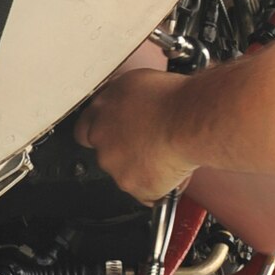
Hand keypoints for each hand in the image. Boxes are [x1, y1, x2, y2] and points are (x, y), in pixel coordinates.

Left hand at [74, 68, 198, 202]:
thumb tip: (128, 103)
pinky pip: (146, 192)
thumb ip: (124, 99)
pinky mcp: (135, 186)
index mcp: (101, 112)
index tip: (114, 135)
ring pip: (127, 174)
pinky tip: (173, 169)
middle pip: (107, 153)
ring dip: (142, 168)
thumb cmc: (173, 98)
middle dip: (126, 152)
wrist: (190, 121)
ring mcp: (116, 166)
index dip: (103, 134)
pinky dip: (158, 185)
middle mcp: (103, 140)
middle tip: (150, 142)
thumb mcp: (139, 82)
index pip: (84, 131)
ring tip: (167, 153)